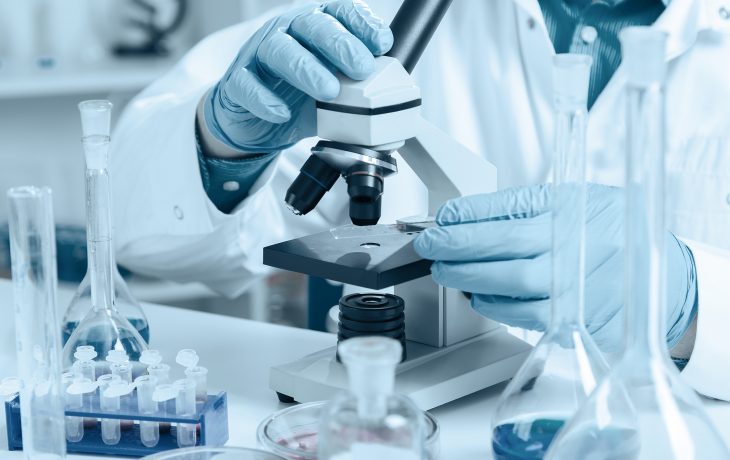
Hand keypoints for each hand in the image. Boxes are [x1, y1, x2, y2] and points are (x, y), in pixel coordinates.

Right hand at [203, 0, 392, 152]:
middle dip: (340, 44)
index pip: (339, 12)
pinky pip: (247, 84)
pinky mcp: (237, 82)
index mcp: (315, 27)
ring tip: (329, 91)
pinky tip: (282, 112)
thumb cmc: (299, 97)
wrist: (256, 122)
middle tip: (361, 68)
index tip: (383, 44)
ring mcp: (259, 54)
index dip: (362, 24)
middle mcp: (287, 32)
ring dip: (307, 69)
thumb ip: (360, 89)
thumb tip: (394, 102)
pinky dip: (265, 98)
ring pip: (279, 50)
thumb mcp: (336, 92)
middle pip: (312, 25)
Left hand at [413, 184, 697, 351]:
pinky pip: (521, 316)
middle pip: (501, 248)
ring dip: (466, 278)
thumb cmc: (614, 234)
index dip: (465, 215)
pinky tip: (478, 294)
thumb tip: (464, 216)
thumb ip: (525, 207)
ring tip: (447, 270)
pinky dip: (491, 305)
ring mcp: (577, 287)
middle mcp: (576, 247)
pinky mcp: (576, 320)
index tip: (441, 217)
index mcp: (573, 209)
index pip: (507, 208)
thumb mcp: (577, 200)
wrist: (665, 278)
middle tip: (430, 246)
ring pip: (507, 286)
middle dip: (454, 248)